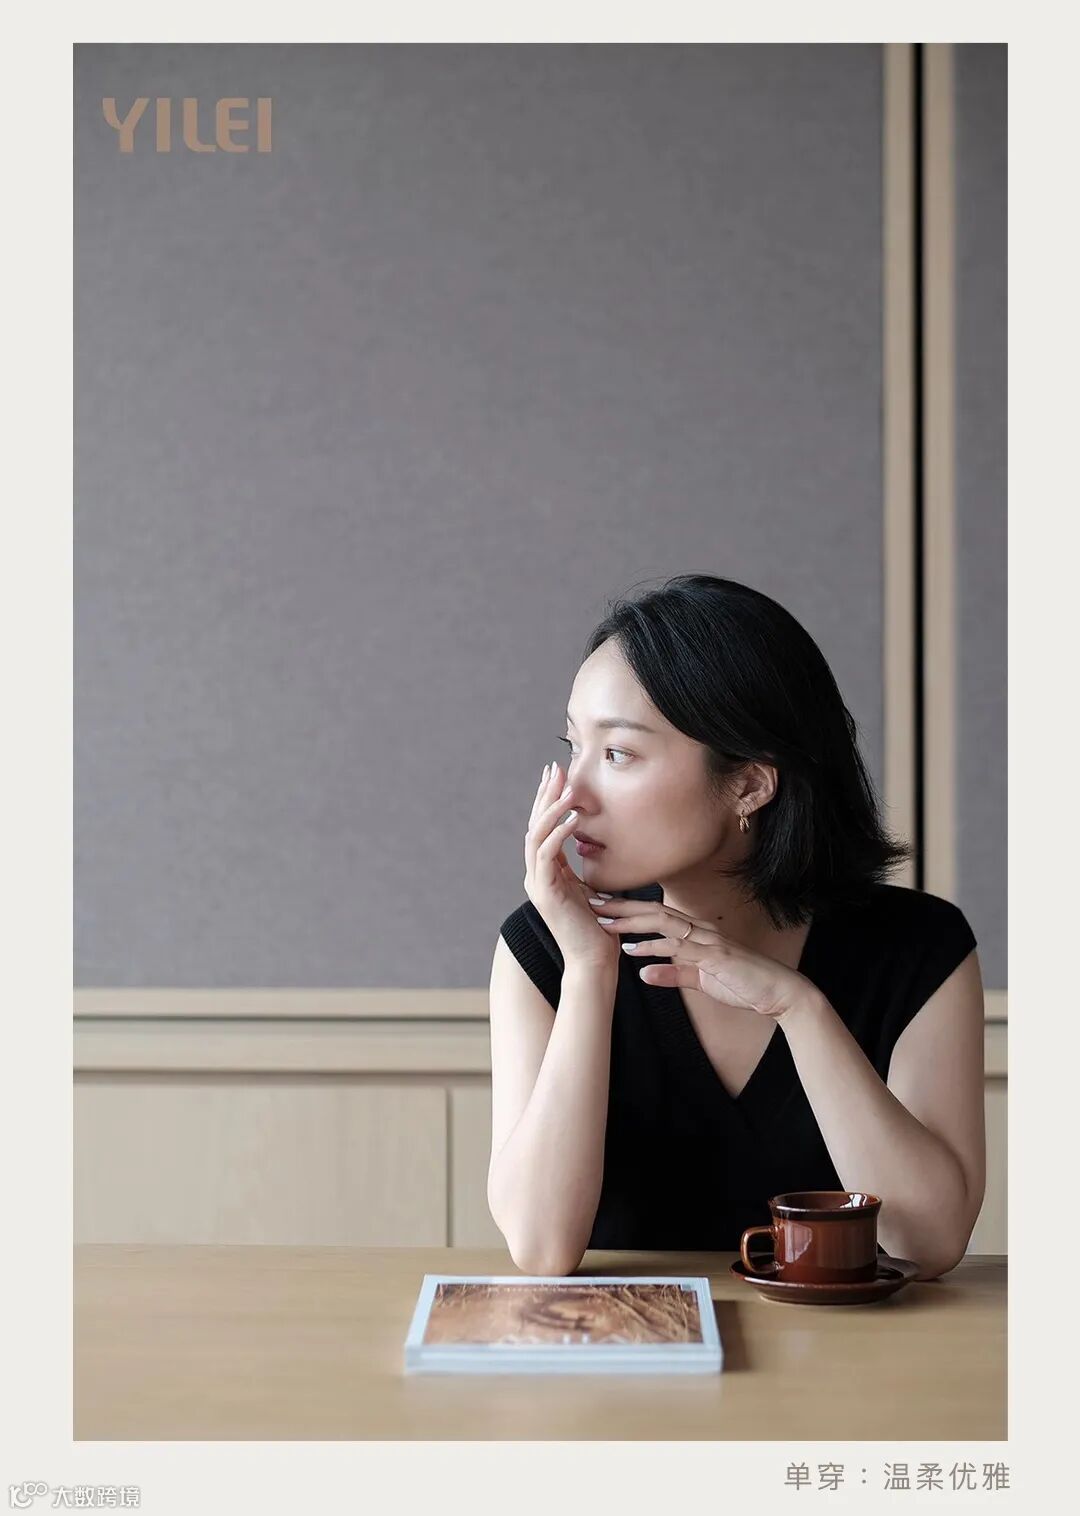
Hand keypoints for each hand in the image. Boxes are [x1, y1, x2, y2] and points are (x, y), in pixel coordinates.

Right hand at [523, 761, 620, 972]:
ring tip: (567, 789)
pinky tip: (574, 818)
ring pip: (536, 837)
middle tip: (555, 769)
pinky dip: (559, 833)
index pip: (541, 828)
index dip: (547, 800)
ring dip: (551, 810)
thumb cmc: (598, 927)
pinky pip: (547, 855)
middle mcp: (535, 875)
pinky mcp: (545, 893)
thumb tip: (584, 843)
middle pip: (534, 825)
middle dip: (545, 795)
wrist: (593, 959)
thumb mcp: (587, 888)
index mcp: (544, 872)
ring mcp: (537, 884)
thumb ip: (577, 867)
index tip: (559, 775)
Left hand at [586, 897, 813, 1021]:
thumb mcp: (700, 980)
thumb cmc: (743, 984)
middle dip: (619, 906)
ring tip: (601, 921)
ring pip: (662, 922)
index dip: (625, 910)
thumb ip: (672, 974)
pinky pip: (679, 948)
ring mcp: (707, 941)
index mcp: (695, 933)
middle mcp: (699, 930)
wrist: (779, 993)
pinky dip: (652, 948)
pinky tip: (631, 951)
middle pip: (652, 911)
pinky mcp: (714, 956)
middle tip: (589, 902)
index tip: (599, 907)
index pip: (654, 915)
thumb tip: (642, 973)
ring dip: (629, 922)